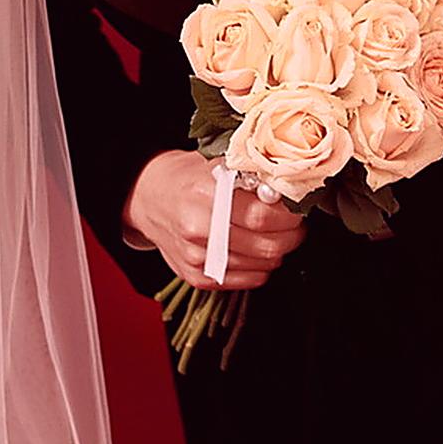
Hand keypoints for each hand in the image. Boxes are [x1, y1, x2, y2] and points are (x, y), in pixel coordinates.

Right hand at [122, 148, 306, 289]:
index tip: (295, 205)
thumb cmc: (186, 177)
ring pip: (263, 265)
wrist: (147, 198)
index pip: (264, 215)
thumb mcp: (215, 163)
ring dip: (278, 250)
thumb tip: (290, 187)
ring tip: (273, 234)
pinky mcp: (198, 276)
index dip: (289, 213)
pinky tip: (254, 249)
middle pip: (268, 245)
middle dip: (292, 235)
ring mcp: (198, 257)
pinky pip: (249, 280)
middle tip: (294, 223)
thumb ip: (251, 175)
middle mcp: (200, 228)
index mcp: (206, 194)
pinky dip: (261, 266)